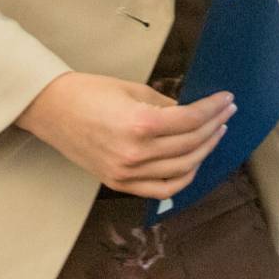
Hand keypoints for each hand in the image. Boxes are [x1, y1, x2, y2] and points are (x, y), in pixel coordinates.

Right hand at [14, 72, 234, 198]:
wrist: (52, 110)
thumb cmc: (89, 92)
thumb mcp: (134, 90)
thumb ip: (166, 105)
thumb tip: (194, 112)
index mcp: (139, 124)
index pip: (190, 119)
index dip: (213, 109)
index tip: (227, 100)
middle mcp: (135, 153)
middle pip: (190, 144)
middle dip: (214, 126)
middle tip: (227, 113)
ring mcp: (127, 173)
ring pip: (182, 169)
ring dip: (204, 150)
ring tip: (215, 133)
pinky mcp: (119, 183)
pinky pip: (162, 189)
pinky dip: (184, 177)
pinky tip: (194, 162)